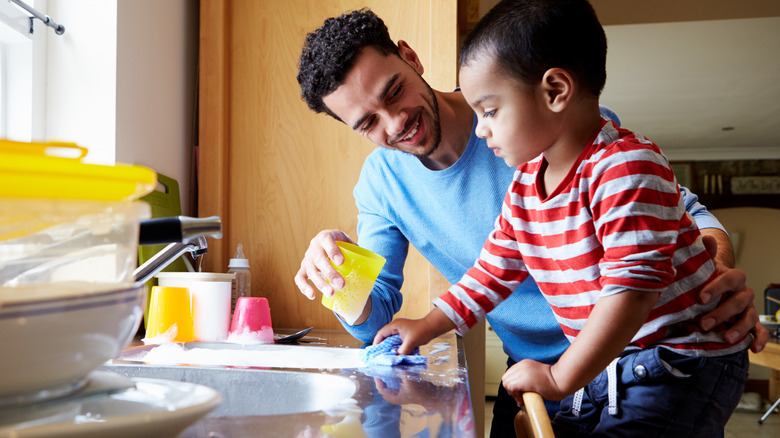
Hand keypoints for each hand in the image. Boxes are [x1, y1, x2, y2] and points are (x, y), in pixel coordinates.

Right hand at [294, 230, 354, 299]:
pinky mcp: (303, 270)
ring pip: (310, 271)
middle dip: (330, 273)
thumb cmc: (342, 246)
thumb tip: (377, 261)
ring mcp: (307, 259)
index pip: (327, 241)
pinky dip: (304, 287)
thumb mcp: (350, 243)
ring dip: (320, 283)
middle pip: (318, 259)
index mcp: (325, 237)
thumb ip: (359, 250)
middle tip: (341, 284)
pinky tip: (312, 295)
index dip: (333, 251)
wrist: (328, 246)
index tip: (341, 262)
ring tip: (331, 293)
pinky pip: (299, 279)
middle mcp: (314, 247)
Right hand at [373, 308, 455, 354]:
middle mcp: (395, 327)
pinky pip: (396, 341)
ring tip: (385, 356)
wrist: (432, 328)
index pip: (381, 333)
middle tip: (379, 355)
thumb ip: (402, 351)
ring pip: (390, 339)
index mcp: (394, 325)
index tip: (375, 351)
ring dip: (388, 347)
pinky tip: (395, 353)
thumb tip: (396, 359)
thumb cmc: (421, 331)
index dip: (376, 342)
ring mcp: (399, 330)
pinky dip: (394, 347)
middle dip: (381, 346)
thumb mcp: (410, 342)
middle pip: (384, 337)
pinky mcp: (404, 334)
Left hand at [374, 375, 456, 417]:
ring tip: (386, 367)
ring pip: (389, 385)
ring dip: (387, 377)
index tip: (377, 369)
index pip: (381, 388)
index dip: (378, 379)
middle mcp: (395, 397)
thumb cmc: (420, 390)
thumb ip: (400, 370)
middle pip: (383, 386)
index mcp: (393, 397)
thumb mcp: (409, 378)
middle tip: (381, 367)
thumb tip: (393, 360)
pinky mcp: (404, 391)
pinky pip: (394, 383)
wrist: (432, 395)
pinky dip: (393, 377)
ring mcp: (400, 394)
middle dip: (382, 377)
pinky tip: (395, 369)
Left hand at [502, 359, 566, 404]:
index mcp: (524, 363)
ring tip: (521, 398)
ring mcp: (522, 372)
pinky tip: (522, 399)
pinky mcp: (523, 380)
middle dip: (510, 389)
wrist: (561, 380)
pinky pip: (510, 388)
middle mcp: (521, 366)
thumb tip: (519, 388)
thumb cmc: (554, 380)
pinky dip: (514, 395)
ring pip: (506, 383)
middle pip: (506, 378)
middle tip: (519, 396)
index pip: (509, 374)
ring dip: (512, 393)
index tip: (519, 392)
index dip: (512, 384)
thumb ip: (527, 377)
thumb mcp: (537, 374)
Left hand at [698, 235, 768, 352]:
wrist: (712, 289)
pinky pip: (759, 331)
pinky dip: (758, 340)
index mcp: (732, 278)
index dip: (717, 287)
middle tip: (703, 324)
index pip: (731, 279)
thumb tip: (708, 238)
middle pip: (739, 301)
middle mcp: (743, 292)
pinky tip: (752, 349)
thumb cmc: (705, 278)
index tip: (700, 298)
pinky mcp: (750, 323)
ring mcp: (748, 309)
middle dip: (722, 313)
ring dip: (738, 328)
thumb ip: (705, 254)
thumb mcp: (703, 267)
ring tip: (725, 339)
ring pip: (749, 317)